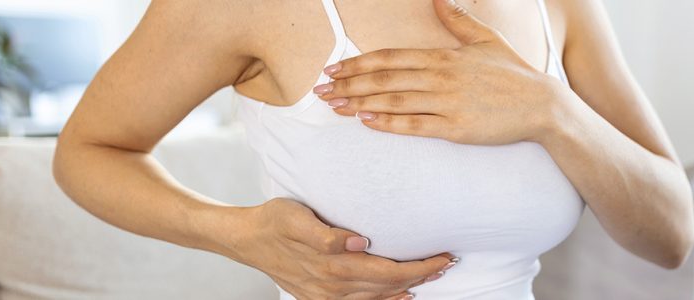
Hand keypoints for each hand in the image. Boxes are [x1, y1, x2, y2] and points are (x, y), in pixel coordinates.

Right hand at [226, 198, 457, 299]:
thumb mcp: (296, 217)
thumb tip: (359, 242)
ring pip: (378, 298)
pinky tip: (400, 296)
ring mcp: (327, 296)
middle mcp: (334, 286)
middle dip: (422, 276)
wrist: (247, 240)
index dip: (420, 267)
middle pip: (389, 286)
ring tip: (431, 277)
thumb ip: (326, 233)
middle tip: (447, 263)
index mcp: (333, 264)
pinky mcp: (320, 298)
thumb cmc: (275, 220)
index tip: (443, 256)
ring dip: (407, 288)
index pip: (390, 271)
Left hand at [314, 0, 567, 145]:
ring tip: (335, 107)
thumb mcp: (487, 40)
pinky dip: (388, 123)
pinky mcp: (456, 128)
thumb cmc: (514, 74)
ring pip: (394, 101)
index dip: (360, 63)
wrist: (543, 106)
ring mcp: (447, 104)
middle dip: (349, 84)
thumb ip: (458, 21)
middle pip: (385, 79)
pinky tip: (366, 122)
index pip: (391, 58)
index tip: (336, 69)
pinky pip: (414, 125)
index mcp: (445, 56)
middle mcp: (441, 78)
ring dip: (360, 103)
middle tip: (322, 91)